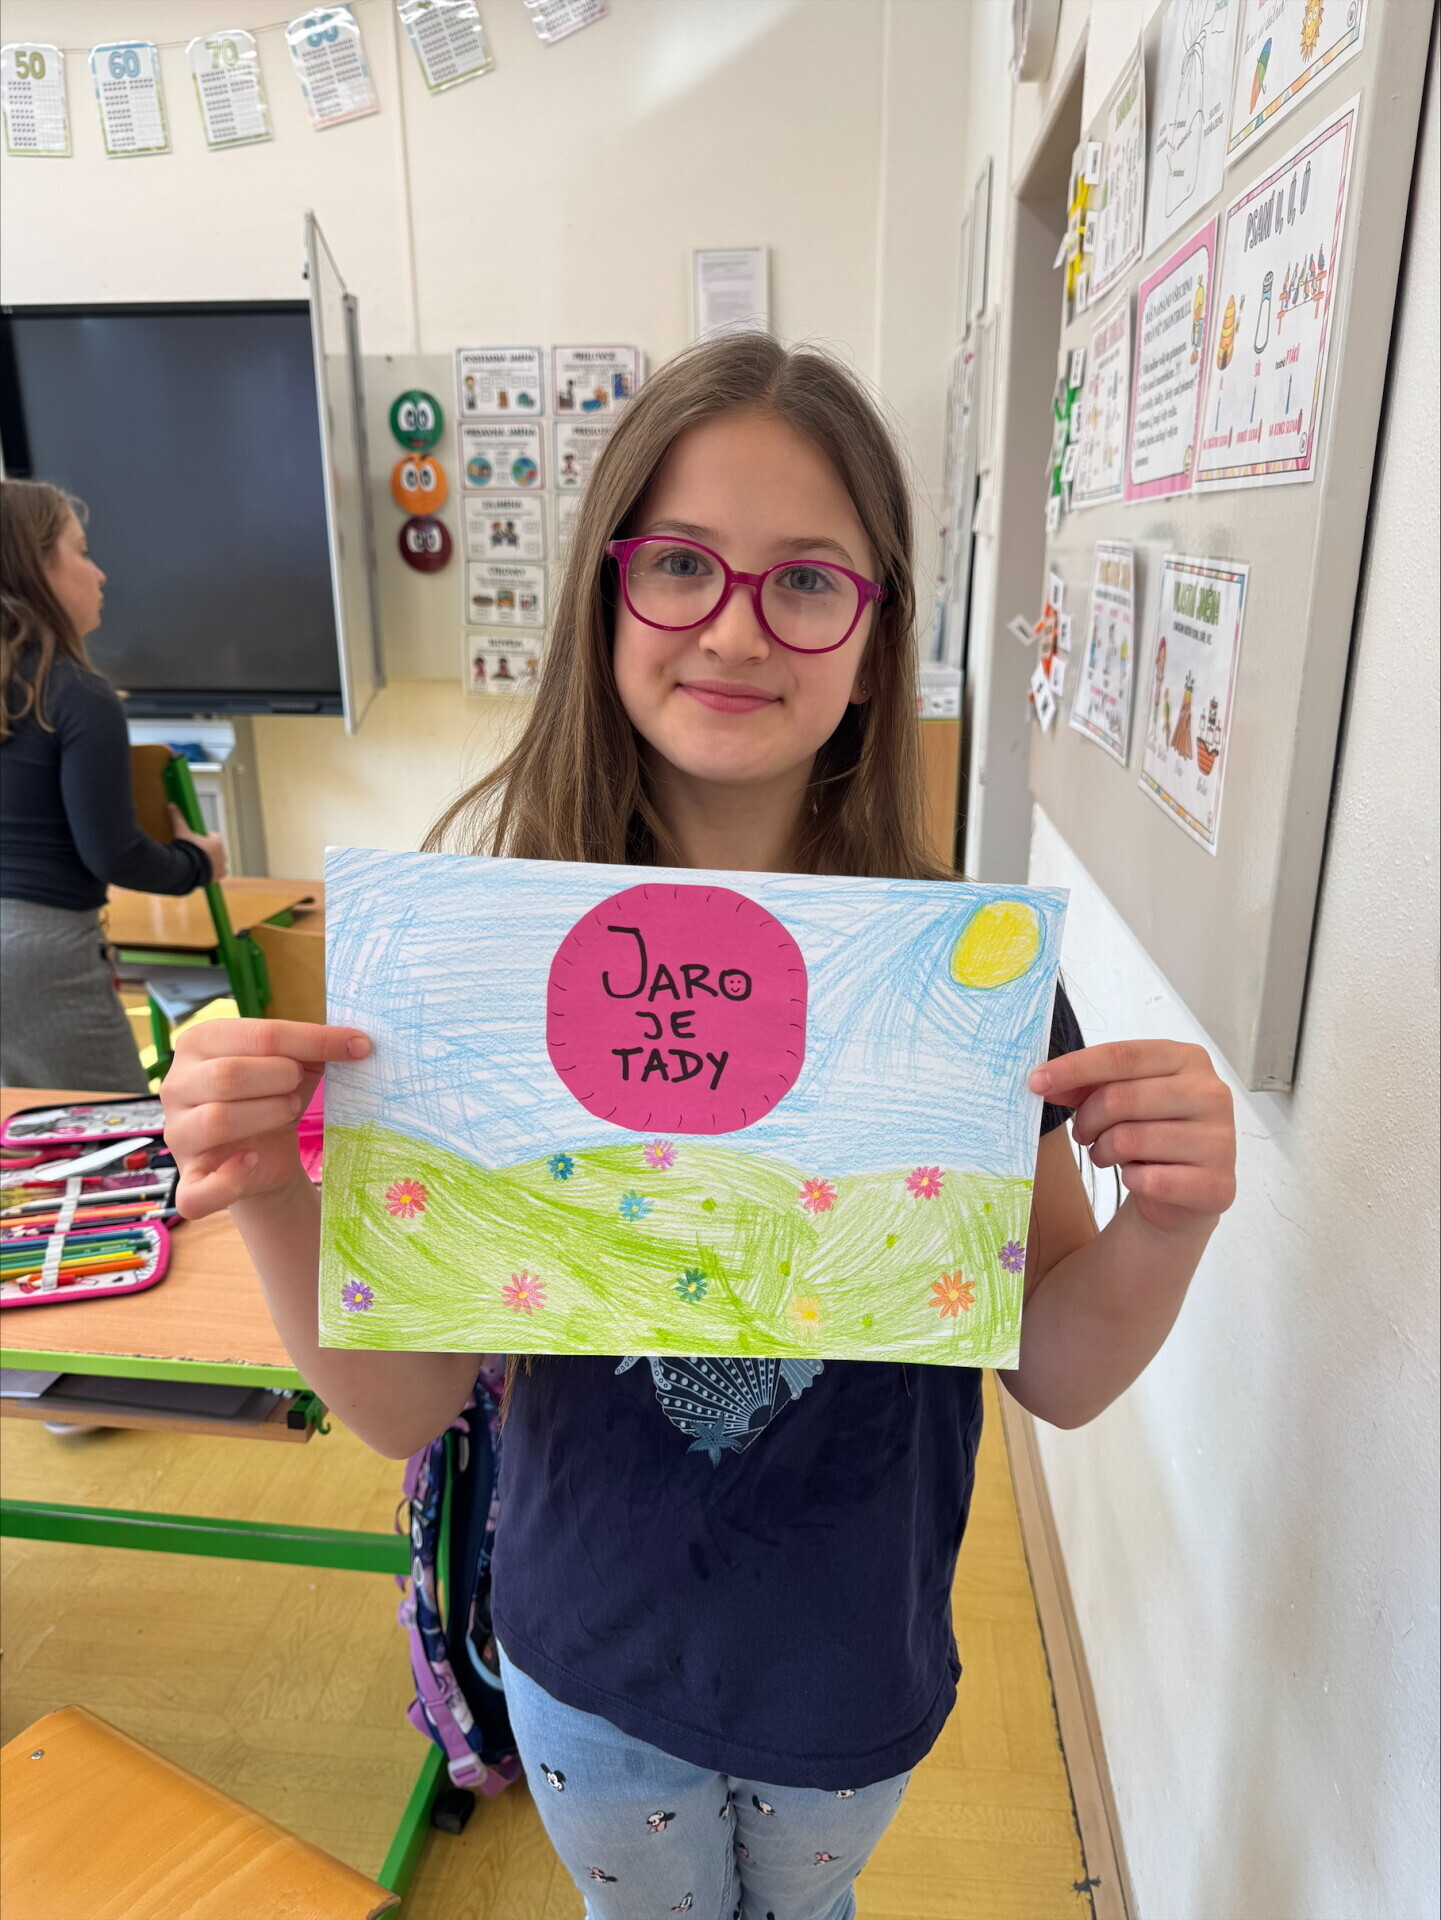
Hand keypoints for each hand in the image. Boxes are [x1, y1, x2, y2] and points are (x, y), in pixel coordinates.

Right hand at [161, 1018, 369, 1219]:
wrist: (262, 1156)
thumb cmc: (272, 1098)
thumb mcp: (293, 1065)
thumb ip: (312, 1049)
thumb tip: (355, 1043)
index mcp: (200, 1043)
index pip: (258, 1034)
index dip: (313, 1040)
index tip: (358, 1046)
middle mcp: (177, 1085)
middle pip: (228, 1075)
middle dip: (280, 1079)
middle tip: (298, 1091)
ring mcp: (178, 1134)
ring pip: (217, 1120)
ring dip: (267, 1115)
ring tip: (287, 1112)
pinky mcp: (188, 1180)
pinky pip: (197, 1189)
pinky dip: (228, 1181)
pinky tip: (253, 1162)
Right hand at [168, 803, 228, 881]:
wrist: (187, 869)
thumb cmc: (186, 849)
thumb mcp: (182, 832)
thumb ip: (178, 818)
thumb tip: (171, 804)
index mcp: (217, 841)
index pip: (213, 837)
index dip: (205, 839)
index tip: (196, 842)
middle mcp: (223, 853)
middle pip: (216, 849)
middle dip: (208, 851)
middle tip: (196, 853)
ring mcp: (222, 865)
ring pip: (219, 861)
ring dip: (212, 861)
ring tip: (199, 863)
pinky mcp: (220, 875)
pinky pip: (221, 873)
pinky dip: (215, 872)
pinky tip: (205, 872)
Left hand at [1030, 1040, 1235, 1236]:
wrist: (1186, 1191)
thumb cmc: (1151, 1131)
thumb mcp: (1120, 1098)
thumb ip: (1085, 1085)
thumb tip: (1043, 1081)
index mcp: (1189, 1060)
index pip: (1121, 1055)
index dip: (1073, 1068)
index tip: (1036, 1082)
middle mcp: (1211, 1094)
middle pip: (1121, 1097)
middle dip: (1087, 1120)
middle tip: (1081, 1134)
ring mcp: (1220, 1140)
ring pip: (1130, 1139)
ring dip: (1104, 1152)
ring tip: (1108, 1155)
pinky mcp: (1216, 1184)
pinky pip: (1148, 1179)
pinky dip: (1131, 1180)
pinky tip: (1139, 1177)